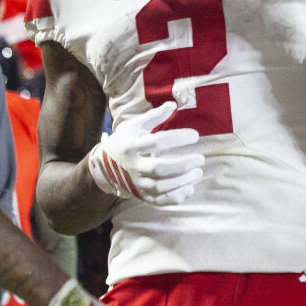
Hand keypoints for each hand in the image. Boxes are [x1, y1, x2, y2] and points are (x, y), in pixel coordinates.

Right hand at [85, 103, 204, 205]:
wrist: (105, 168)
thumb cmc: (124, 142)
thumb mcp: (133, 126)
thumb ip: (153, 116)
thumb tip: (173, 105)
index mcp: (131, 147)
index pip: (156, 142)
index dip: (178, 138)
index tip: (195, 135)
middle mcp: (133, 167)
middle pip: (159, 168)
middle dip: (183, 164)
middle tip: (200, 159)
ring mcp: (137, 183)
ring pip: (161, 187)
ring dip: (183, 181)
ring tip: (198, 172)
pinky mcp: (142, 196)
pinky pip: (160, 201)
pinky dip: (176, 197)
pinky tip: (189, 188)